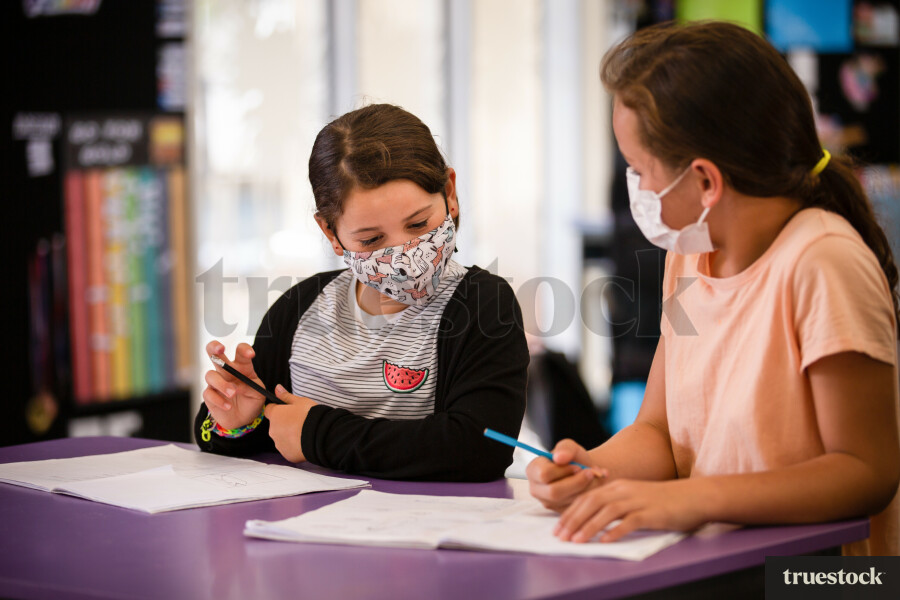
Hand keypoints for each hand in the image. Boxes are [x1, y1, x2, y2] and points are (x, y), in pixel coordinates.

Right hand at [202, 341, 265, 430]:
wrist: (244, 418)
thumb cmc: (252, 400)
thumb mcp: (258, 393)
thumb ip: (250, 386)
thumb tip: (237, 385)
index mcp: (242, 366)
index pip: (241, 352)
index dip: (244, 350)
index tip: (250, 354)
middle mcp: (227, 371)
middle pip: (215, 353)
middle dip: (214, 347)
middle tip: (220, 348)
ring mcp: (216, 382)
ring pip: (210, 375)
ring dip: (222, 384)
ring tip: (233, 393)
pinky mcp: (209, 395)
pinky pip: (208, 393)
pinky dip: (219, 400)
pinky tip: (228, 406)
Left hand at [264, 384, 317, 462]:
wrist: (320, 435)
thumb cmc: (310, 416)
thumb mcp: (300, 401)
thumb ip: (286, 396)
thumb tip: (277, 388)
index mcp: (275, 415)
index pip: (269, 410)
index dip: (279, 409)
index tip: (288, 410)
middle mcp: (273, 430)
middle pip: (275, 425)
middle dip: (284, 423)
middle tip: (299, 421)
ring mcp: (279, 444)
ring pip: (281, 438)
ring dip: (288, 435)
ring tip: (303, 432)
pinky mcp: (287, 455)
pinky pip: (288, 449)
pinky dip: (294, 446)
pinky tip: (304, 442)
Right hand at [526, 439, 605, 511]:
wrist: (583, 470)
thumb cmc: (573, 458)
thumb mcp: (570, 447)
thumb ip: (565, 449)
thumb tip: (558, 458)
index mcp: (533, 470)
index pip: (544, 474)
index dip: (564, 471)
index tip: (578, 466)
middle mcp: (536, 488)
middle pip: (554, 492)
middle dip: (576, 483)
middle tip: (591, 473)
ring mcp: (546, 502)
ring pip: (566, 501)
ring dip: (584, 489)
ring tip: (593, 478)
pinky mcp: (558, 511)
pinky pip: (573, 508)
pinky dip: (586, 497)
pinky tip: (592, 487)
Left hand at [555, 478, 708, 542]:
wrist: (692, 497)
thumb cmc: (661, 501)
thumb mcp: (633, 498)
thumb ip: (614, 505)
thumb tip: (591, 520)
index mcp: (617, 486)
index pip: (586, 498)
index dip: (569, 513)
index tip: (558, 528)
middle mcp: (624, 490)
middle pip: (591, 503)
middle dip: (573, 520)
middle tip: (561, 537)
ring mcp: (637, 500)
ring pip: (607, 512)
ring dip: (589, 526)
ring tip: (577, 541)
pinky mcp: (651, 513)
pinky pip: (630, 522)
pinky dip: (615, 531)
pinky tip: (605, 542)